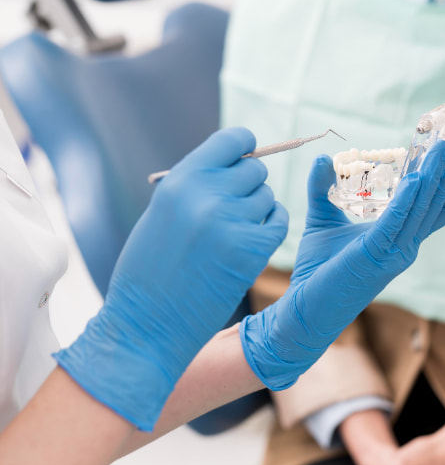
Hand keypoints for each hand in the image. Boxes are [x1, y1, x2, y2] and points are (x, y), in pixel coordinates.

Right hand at [55, 127, 287, 429]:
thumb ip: (194, 185)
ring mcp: (232, 222)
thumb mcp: (162, 213)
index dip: (243, 147)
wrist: (146, 324)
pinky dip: (271, 227)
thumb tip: (232, 164)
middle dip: (248, 185)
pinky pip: (279, 221)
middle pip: (255, 169)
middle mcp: (208, 195)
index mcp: (181, 180)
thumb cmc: (148, 270)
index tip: (244, 157)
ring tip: (233, 232)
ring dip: (257, 210)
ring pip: (267, 196)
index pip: (231, 140)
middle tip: (233, 208)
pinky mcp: (252, 251)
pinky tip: (254, 239)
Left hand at [240, 140, 444, 388]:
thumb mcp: (323, 219)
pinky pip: (397, 222)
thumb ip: (322, 188)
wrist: (302, 308)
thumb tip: (323, 157)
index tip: (441, 150)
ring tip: (442, 149)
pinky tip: (413, 178)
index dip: (443, 180)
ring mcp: (395, 252)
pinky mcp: (376, 256)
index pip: (435, 207)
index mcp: (398, 236)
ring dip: (434, 177)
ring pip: (424, 208)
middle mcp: (405, 244)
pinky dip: (407, 199)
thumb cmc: (317, 269)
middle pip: (437, 202)